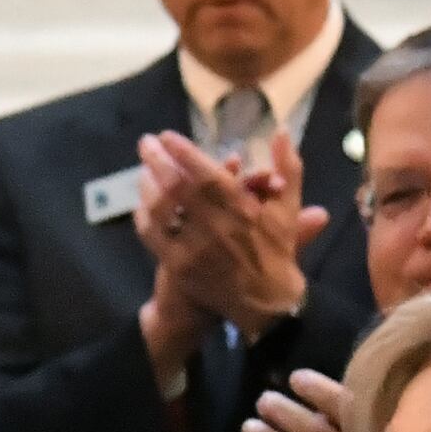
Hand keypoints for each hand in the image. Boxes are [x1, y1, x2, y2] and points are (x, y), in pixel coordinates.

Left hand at [136, 130, 320, 339]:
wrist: (267, 301)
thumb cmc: (277, 249)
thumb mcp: (288, 207)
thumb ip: (287, 166)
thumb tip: (282, 130)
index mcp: (242, 209)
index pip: (206, 174)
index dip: (183, 153)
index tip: (166, 136)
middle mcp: (215, 227)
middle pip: (176, 187)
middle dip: (157, 161)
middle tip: (145, 143)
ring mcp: (194, 249)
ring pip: (160, 210)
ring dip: (147, 186)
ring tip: (142, 170)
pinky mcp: (179, 267)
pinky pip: (152, 236)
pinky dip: (143, 216)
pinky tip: (141, 202)